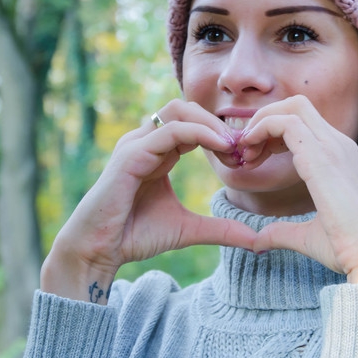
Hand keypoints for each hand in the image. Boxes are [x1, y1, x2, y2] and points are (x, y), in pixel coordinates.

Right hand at [41, 100, 257, 303]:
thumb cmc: (135, 236)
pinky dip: (198, 133)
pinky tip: (220, 147)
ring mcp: (136, 145)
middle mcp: (145, 141)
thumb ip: (220, 229)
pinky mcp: (131, 155)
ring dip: (210, 123)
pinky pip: (169, 131)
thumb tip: (257, 240)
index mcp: (158, 151)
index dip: (220, 133)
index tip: (243, 156)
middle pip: (185, 107)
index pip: (192, 122)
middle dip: (217, 122)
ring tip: (233, 146)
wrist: (100, 250)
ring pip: (178, 111)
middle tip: (241, 146)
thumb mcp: (189, 230)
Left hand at [244, 96, 357, 290]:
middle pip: (296, 105)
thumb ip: (283, 232)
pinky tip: (252, 156)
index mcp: (340, 157)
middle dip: (265, 119)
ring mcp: (333, 147)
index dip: (273, 132)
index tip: (254, 158)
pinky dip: (262, 130)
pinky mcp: (322, 157)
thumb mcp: (309, 236)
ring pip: (291, 107)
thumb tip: (258, 241)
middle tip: (246, 151)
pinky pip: (286, 123)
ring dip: (261, 124)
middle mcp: (338, 145)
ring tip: (246, 155)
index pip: (303, 122)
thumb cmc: (350, 248)